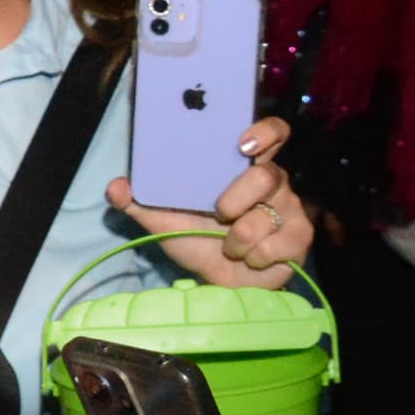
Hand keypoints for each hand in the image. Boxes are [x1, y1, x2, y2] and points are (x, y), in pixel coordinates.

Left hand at [117, 114, 305, 285]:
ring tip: (229, 247)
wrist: (220, 282)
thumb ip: (139, 201)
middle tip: (219, 215)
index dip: (265, 131)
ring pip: (264, 218)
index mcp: (244, 168)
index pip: (272, 134)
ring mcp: (290, 209)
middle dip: (236, 199)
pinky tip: (250, 260)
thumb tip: (114, 187)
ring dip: (237, 241)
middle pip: (266, 175)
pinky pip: (276, 246)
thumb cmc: (197, 241)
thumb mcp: (163, 221)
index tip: (244, 144)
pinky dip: (254, 258)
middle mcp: (273, 182)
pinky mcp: (299, 238)